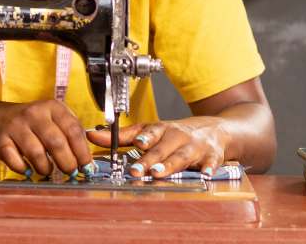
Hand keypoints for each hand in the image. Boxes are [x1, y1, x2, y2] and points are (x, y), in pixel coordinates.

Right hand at [0, 99, 94, 175]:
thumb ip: (73, 136)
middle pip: (56, 142)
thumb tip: (88, 163)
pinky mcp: (1, 140)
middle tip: (69, 172)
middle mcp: (34, 113)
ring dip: (46, 168)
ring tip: (48, 170)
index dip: (82, 151)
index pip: (73, 129)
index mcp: (53, 107)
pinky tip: (28, 169)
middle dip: (67, 163)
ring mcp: (16, 125)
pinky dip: (24, 170)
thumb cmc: (36, 124)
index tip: (86, 166)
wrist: (1, 118)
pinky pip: (16, 161)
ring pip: (36, 153)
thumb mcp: (56, 120)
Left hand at [87, 117, 229, 177]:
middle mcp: (177, 136)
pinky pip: (211, 163)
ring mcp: (195, 147)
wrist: (214, 130)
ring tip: (158, 174)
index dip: (143, 137)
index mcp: (161, 130)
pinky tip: (205, 175)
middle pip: (162, 149)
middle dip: (149, 159)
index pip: (150, 132)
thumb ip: (122, 136)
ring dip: (170, 165)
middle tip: (136, 170)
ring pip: (181, 157)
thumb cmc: (175, 133)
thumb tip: (91, 135)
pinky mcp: (212, 157)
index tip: (137, 143)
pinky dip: (209, 169)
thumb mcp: (150, 130)